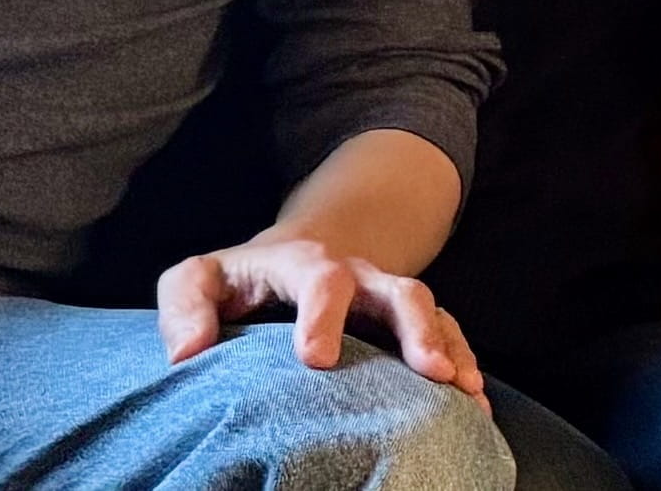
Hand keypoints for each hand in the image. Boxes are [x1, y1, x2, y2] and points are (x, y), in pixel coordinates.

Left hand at [157, 236, 487, 414]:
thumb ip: (183, 305)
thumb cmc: (240, 282)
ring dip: (450, 347)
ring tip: (466, 390)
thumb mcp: (199, 279)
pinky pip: (448, 336)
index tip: (317, 360)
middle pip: (397, 290)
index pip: (319, 279)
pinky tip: (476, 403)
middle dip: (417, 327)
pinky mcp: (408, 324)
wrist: (296, 257)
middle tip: (431, 371)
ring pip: (431, 313)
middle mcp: (358, 277)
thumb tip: (187, 353)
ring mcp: (387, 299)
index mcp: (303, 264)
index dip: (322, 315)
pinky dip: (465, 363)